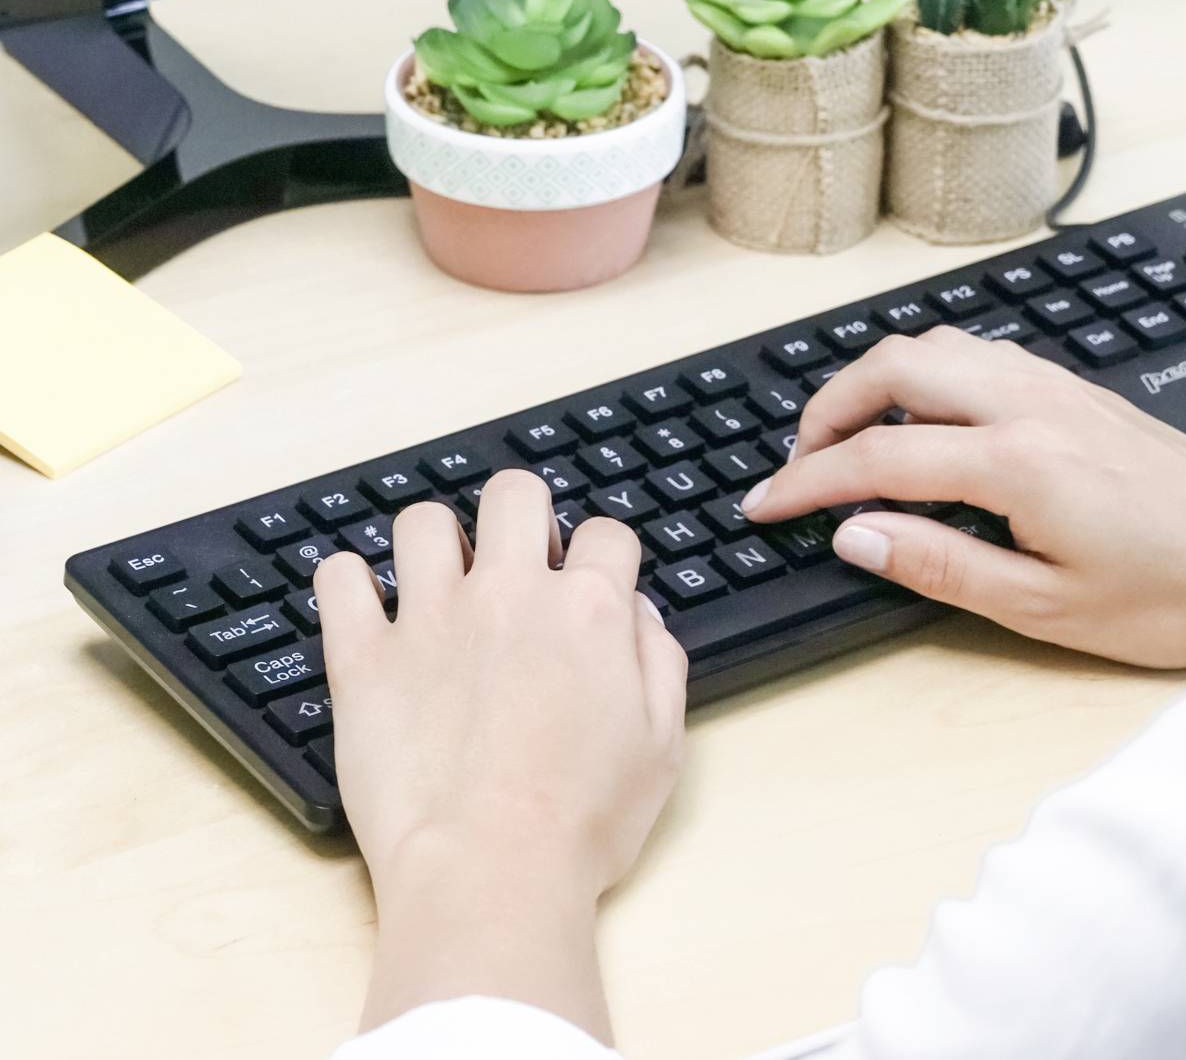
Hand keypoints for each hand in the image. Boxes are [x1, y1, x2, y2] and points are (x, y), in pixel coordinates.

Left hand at [315, 470, 686, 1037]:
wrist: (491, 876)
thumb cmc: (581, 825)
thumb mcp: (662, 745)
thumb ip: (659, 660)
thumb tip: (636, 613)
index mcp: (589, 612)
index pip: (607, 533)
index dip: (605, 557)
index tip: (591, 585)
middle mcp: (511, 594)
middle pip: (515, 494)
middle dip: (523, 515)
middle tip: (518, 562)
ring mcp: (432, 619)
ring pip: (423, 522)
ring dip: (436, 542)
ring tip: (440, 581)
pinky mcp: (365, 657)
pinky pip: (339, 580)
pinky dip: (347, 583)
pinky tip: (363, 604)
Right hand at [741, 328, 1185, 669]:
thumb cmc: (1174, 595)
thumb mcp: (1047, 608)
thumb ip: (940, 565)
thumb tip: (855, 534)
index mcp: (1018, 462)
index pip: (878, 456)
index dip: (807, 481)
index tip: (765, 504)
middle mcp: (1029, 404)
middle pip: (893, 367)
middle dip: (826, 408)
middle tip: (799, 464)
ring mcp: (1054, 386)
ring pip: (934, 345)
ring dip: (873, 380)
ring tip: (848, 436)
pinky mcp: (1074, 388)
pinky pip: (975, 352)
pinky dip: (922, 371)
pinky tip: (922, 417)